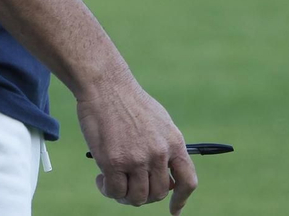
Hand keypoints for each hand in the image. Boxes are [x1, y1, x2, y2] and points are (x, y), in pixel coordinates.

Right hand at [76, 73, 198, 211]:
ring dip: (124, 195)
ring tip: (113, 182)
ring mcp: (136, 159)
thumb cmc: (128, 102)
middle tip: (130, 186)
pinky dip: (107, 190)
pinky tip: (101, 179)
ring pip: (136, 197)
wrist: (105, 85)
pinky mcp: (113, 162)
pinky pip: (114, 191)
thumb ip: (165, 148)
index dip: (181, 199)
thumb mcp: (158, 122)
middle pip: (158, 194)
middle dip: (145, 195)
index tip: (175, 210)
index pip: (188, 181)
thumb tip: (167, 177)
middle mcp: (158, 153)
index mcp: (174, 142)